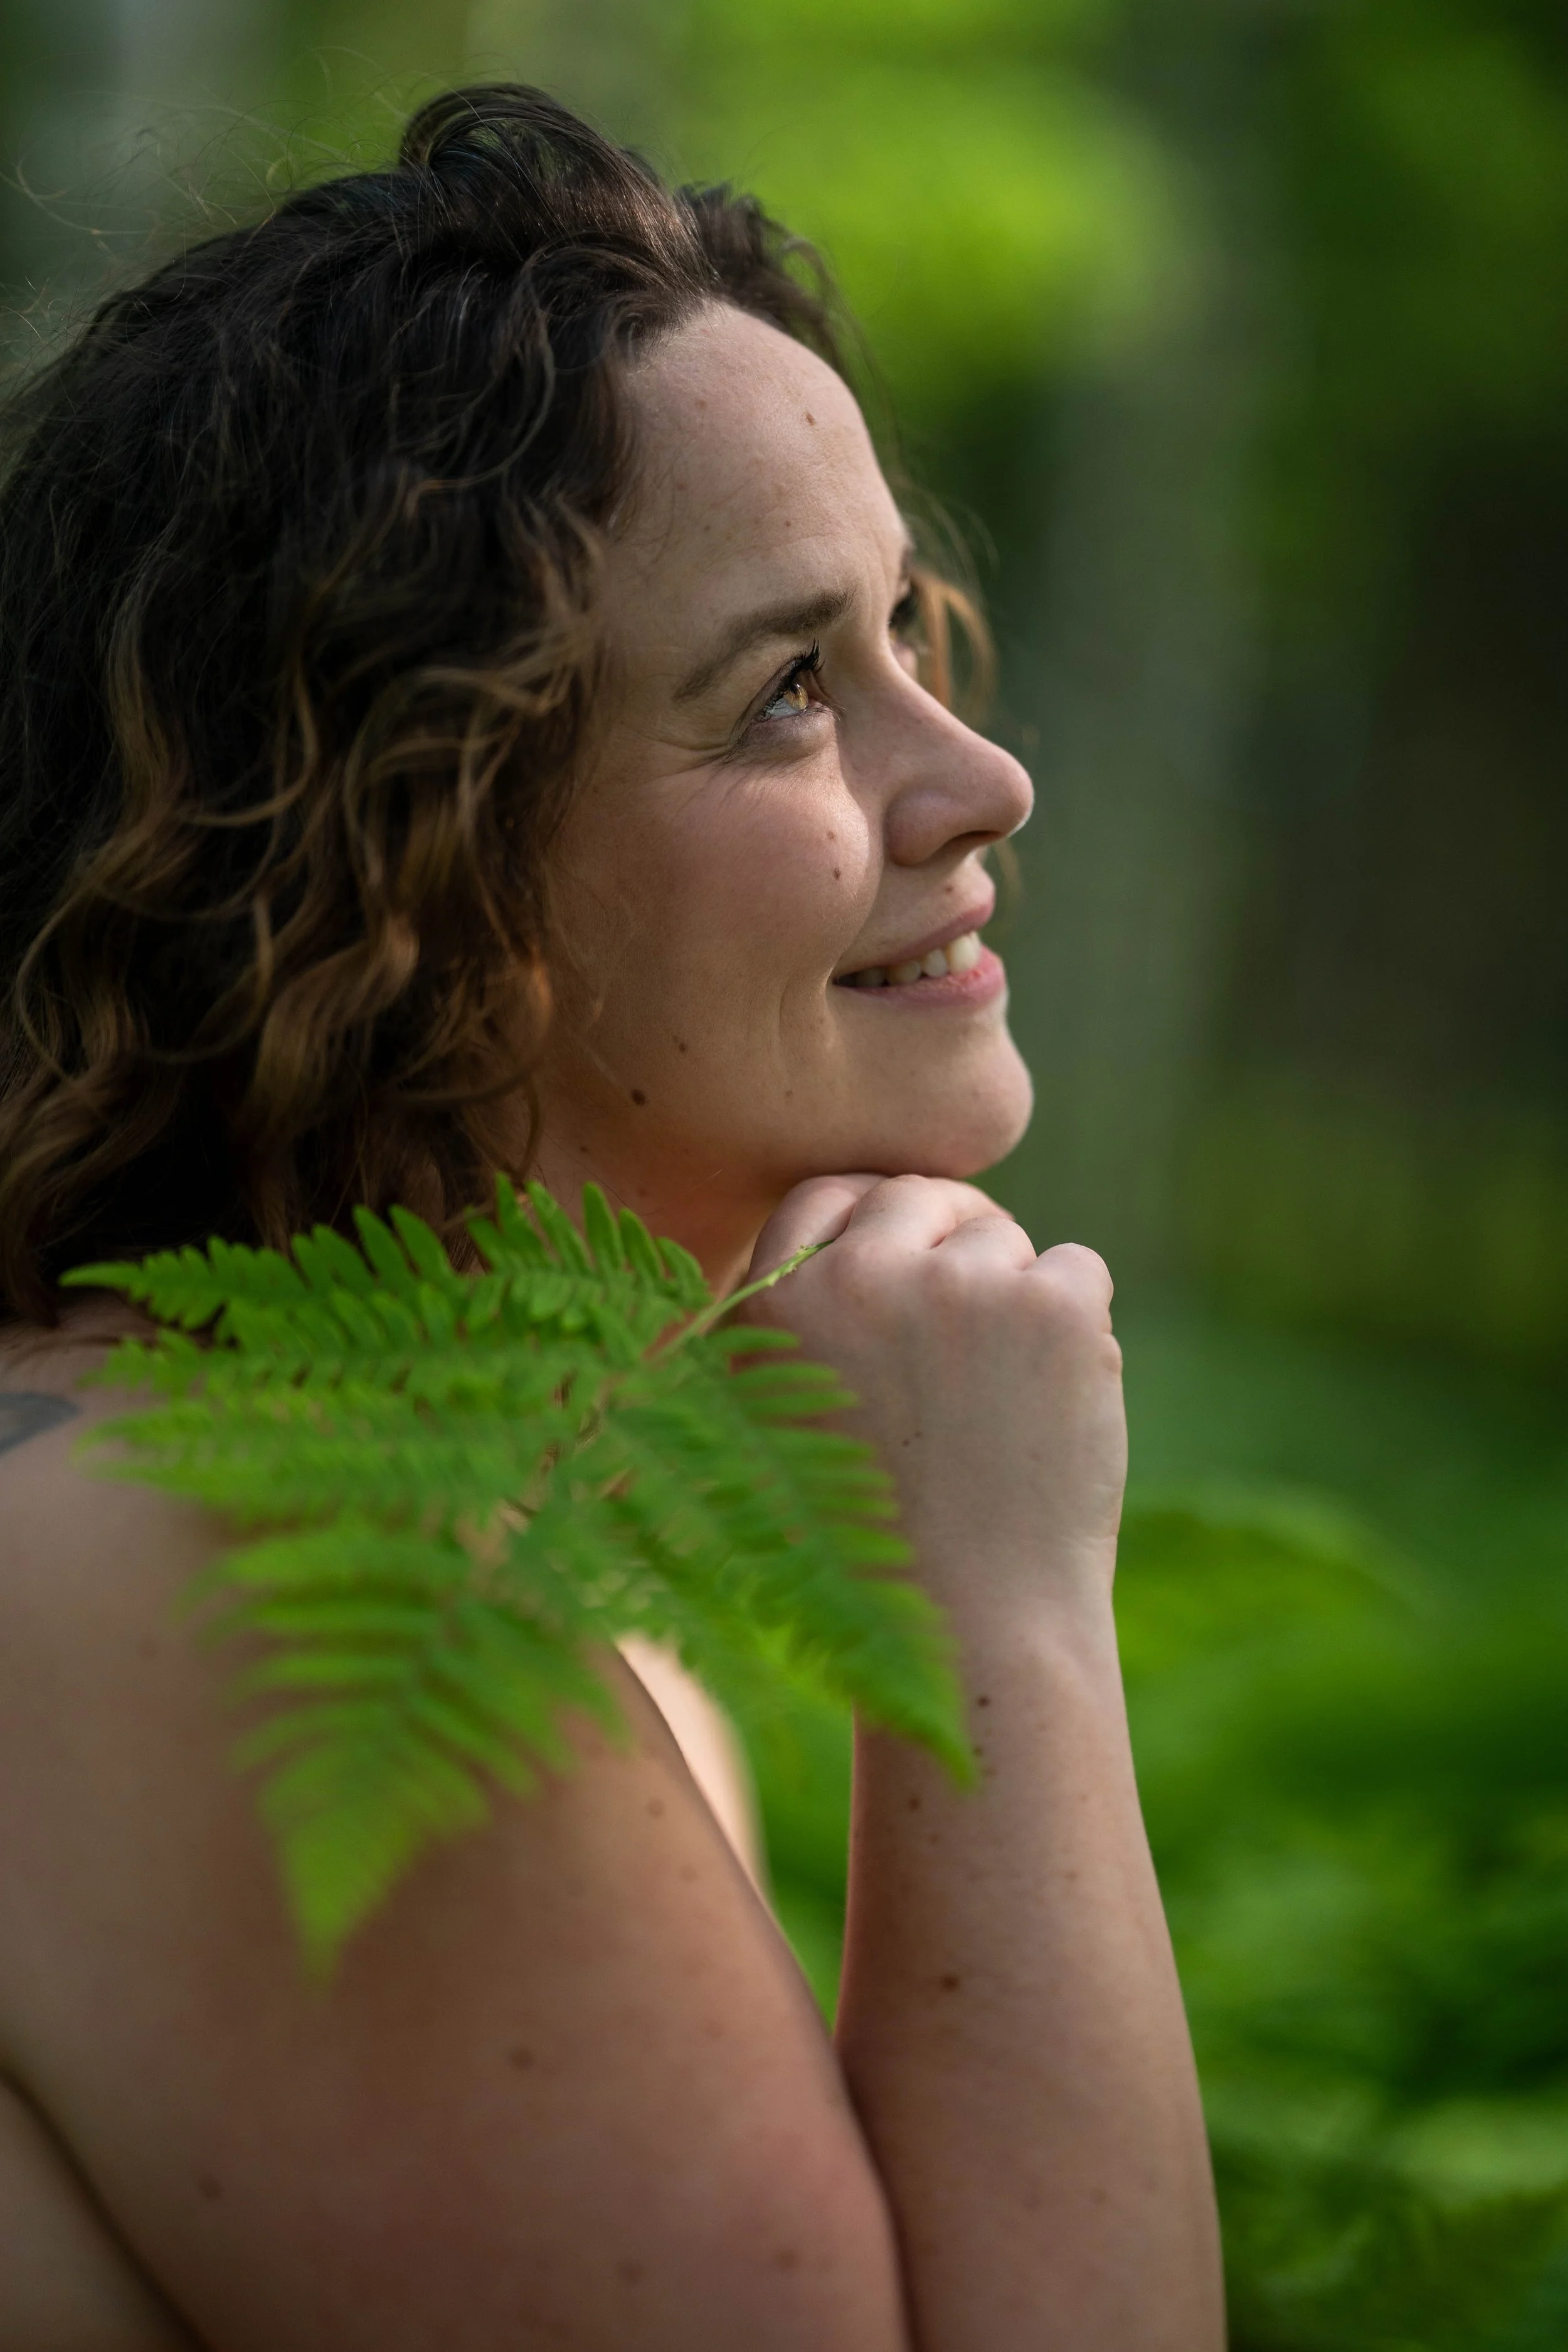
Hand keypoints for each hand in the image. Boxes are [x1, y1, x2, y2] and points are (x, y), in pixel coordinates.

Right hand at [742, 1176, 1125, 1617]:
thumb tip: (852, 1240)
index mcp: (771, 1311)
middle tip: (980, 1323)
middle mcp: (855, 1281)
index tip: (909, 1255)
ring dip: (1015, 1297)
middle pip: (918, 1198)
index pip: (824, 1196)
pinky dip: (1080, 1326)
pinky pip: (1077, 1268)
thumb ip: (797, 1334)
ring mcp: (958, 1286)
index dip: (874, 1217)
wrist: (971, 1631)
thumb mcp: (783, 1434)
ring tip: (1001, 1409)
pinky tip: (1054, 1407)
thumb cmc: (874, 1554)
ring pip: (1004, 1239)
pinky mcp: (1051, 1306)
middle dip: (953, 1236)